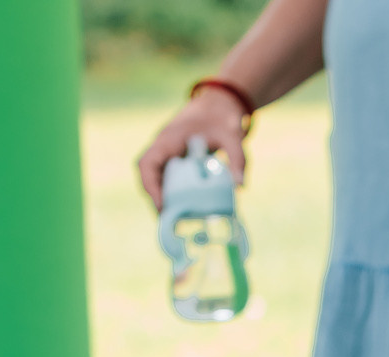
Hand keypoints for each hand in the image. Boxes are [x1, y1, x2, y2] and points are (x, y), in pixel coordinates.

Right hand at [137, 89, 249, 209]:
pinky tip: (184, 210)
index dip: (151, 186)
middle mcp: (163, 147)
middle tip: (170, 221)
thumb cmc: (222, 117)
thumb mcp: (232, 135)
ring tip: (175, 221)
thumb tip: (241, 186)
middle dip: (156, 199)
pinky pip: (166, 179)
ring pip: (155, 179)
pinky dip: (172, 194)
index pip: (148, 163)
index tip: (162, 206)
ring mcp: (167, 154)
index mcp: (169, 138)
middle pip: (148, 176)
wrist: (219, 104)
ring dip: (162, 198)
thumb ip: (237, 158)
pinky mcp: (175, 160)